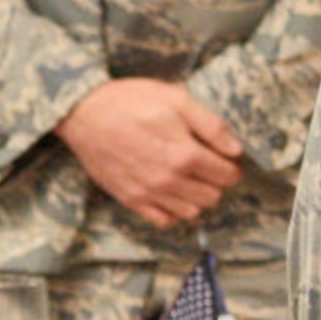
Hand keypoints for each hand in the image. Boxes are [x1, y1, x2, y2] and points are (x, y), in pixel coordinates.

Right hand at [55, 79, 245, 226]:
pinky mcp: (130, 200)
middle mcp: (169, 180)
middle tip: (209, 165)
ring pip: (191, 212)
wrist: (84, 112)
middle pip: (212, 196)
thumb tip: (236, 150)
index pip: (227, 175)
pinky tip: (171, 192)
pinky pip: (163, 220)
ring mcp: (148, 193)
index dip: (232, 166)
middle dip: (217, 182)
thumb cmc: (131, 101)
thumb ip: (212, 125)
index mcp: (185, 154)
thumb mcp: (177, 99)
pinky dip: (173, 211)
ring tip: (190, 177)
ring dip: (198, 197)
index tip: (227, 158)